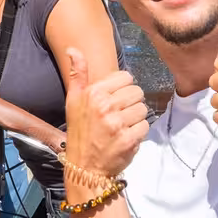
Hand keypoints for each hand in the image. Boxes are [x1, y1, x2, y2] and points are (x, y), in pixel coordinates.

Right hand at [61, 48, 148, 179]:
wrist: (84, 167)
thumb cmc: (80, 132)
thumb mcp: (73, 101)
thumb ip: (77, 75)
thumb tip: (73, 49)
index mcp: (93, 93)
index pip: (126, 77)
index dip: (123, 89)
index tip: (114, 101)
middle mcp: (106, 106)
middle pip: (137, 92)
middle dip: (131, 103)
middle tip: (119, 115)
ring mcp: (118, 123)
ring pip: (143, 109)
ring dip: (135, 118)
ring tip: (122, 127)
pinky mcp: (129, 139)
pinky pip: (145, 126)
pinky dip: (138, 132)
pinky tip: (126, 137)